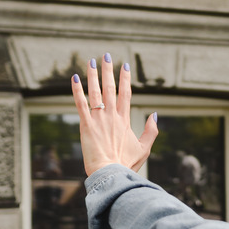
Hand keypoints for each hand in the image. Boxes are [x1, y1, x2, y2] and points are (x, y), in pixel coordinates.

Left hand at [71, 53, 158, 175]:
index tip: (125, 65)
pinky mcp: (85, 125)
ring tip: (91, 61)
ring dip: (93, 75)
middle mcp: (112, 116)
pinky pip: (80, 104)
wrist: (110, 173)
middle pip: (110, 88)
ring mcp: (98, 119)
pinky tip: (74, 78)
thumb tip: (155, 114)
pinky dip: (77, 90)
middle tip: (106, 56)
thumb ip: (151, 131)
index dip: (125, 78)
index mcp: (125, 120)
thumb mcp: (144, 148)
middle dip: (108, 70)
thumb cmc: (126, 164)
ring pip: (95, 92)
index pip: (126, 93)